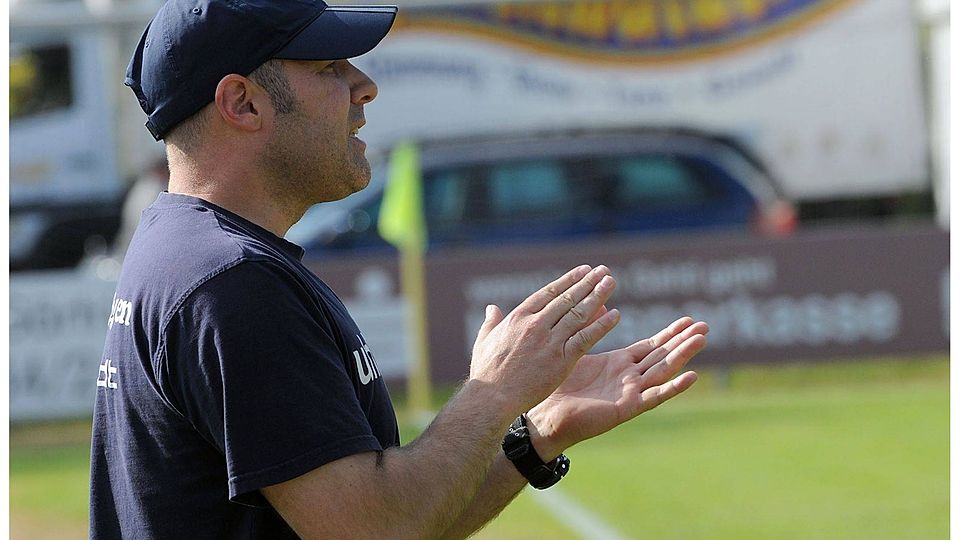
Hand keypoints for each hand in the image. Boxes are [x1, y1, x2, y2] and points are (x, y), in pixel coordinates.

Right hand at [468, 265, 621, 415]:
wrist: (493, 398)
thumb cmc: (486, 372)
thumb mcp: (484, 341)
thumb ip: (491, 322)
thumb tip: (492, 308)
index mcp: (518, 317)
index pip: (548, 292)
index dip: (568, 280)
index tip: (583, 270)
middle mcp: (536, 324)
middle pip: (567, 298)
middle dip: (588, 282)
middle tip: (603, 270)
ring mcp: (550, 341)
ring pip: (579, 313)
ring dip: (597, 296)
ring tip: (611, 282)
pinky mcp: (562, 360)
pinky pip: (586, 338)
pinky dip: (602, 325)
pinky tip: (616, 315)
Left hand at [527, 317, 707, 457]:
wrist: (547, 414)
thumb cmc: (559, 386)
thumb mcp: (577, 349)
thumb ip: (590, 328)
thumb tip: (600, 304)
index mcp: (619, 364)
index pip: (651, 346)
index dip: (670, 333)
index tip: (689, 319)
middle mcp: (629, 378)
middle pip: (662, 356)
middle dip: (683, 340)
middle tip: (705, 325)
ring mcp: (630, 393)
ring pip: (663, 370)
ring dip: (683, 355)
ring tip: (702, 340)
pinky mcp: (627, 408)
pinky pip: (654, 397)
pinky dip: (673, 387)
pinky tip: (692, 376)